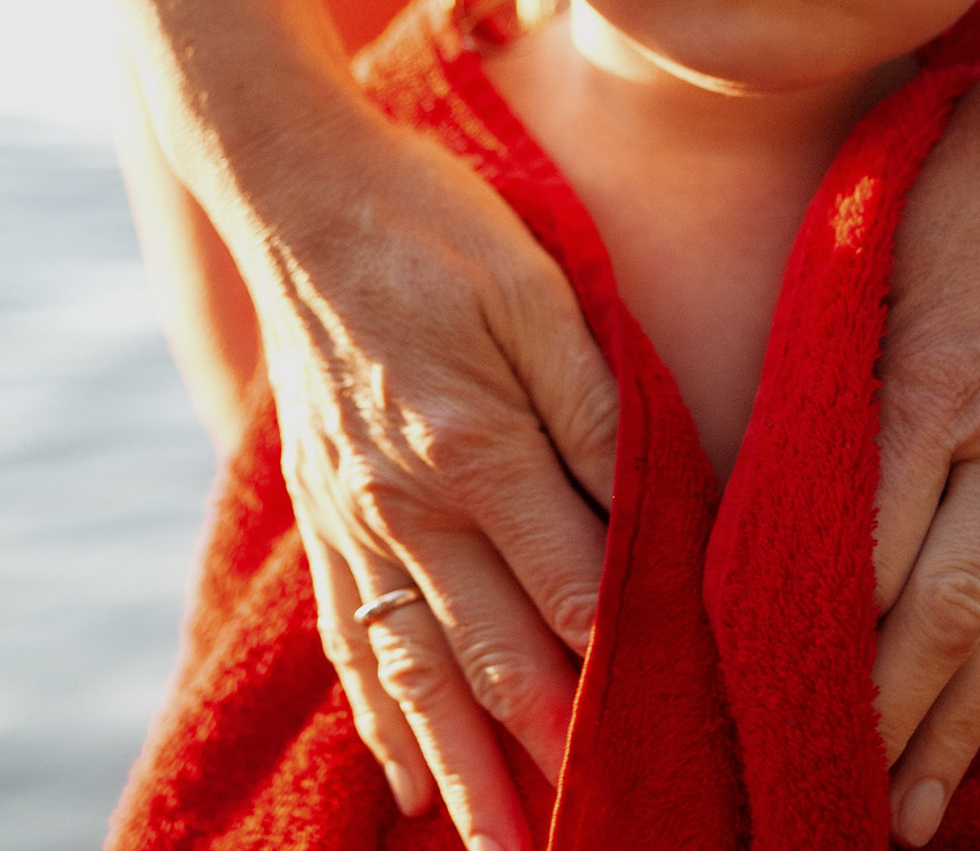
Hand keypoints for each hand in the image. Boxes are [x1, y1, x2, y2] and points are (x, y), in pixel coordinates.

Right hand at [224, 94, 619, 850]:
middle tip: (605, 833)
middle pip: (494, 659)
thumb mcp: (538, 290)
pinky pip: (350, 636)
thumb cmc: (438, 225)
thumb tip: (648, 503)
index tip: (680, 736)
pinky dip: (380, 714)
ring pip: (414, 674)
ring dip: (464, 772)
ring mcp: (356, 517)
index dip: (627, 668)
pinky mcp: (323, 508)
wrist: (300, 192)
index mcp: (479, 449)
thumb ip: (592, 403)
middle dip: (554, 756)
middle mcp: (410, 506)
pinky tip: (404, 773)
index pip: (575, 590)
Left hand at [870, 36, 979, 845]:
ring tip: (924, 803)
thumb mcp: (883, 244)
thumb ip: (850, 365)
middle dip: (892, 726)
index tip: (777, 715)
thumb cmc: (976, 167)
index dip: (824, 650)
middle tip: (845, 811)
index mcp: (935, 383)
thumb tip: (802, 473)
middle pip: (946, 619)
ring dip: (970, 727)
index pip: (866, 554)